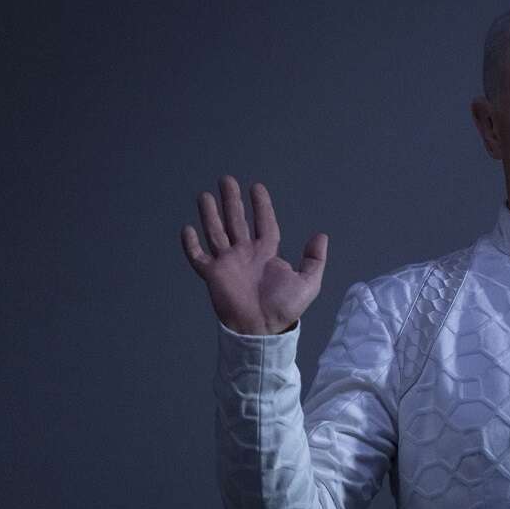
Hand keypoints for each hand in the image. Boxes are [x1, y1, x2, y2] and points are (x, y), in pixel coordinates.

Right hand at [181, 175, 327, 334]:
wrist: (262, 328)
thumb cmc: (285, 308)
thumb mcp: (308, 282)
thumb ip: (314, 259)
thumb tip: (321, 235)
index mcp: (267, 253)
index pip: (264, 223)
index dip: (261, 205)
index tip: (256, 187)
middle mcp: (246, 254)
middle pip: (236, 221)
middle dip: (231, 201)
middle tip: (226, 179)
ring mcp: (228, 263)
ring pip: (216, 232)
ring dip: (211, 214)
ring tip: (205, 195)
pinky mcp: (213, 275)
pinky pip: (198, 257)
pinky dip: (192, 244)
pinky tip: (188, 228)